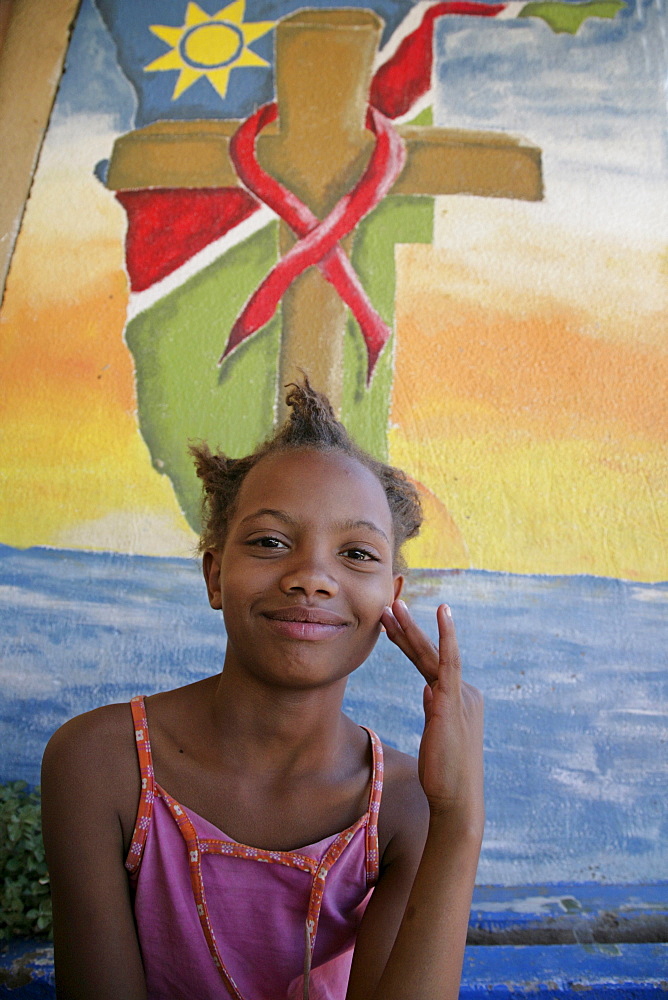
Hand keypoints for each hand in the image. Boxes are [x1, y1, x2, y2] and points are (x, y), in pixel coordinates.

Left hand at [380, 601, 483, 829]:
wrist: (456, 800)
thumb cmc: (444, 774)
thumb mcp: (436, 736)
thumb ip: (434, 710)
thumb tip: (428, 691)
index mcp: (459, 700)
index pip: (430, 664)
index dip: (409, 643)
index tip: (391, 626)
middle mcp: (464, 693)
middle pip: (431, 655)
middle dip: (409, 629)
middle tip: (390, 604)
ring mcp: (460, 696)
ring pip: (433, 655)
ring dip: (412, 630)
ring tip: (393, 606)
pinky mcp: (454, 702)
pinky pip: (449, 663)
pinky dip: (446, 637)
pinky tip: (442, 614)